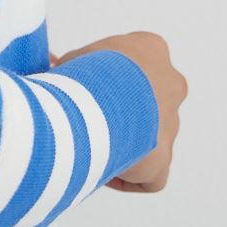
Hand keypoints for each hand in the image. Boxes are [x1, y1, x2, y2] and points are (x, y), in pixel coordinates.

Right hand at [48, 31, 187, 192]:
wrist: (107, 96)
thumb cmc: (89, 69)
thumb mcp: (73, 58)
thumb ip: (72, 69)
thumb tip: (55, 78)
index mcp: (152, 50)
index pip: (133, 64)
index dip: (105, 79)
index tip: (83, 91)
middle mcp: (170, 86)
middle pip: (143, 102)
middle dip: (117, 112)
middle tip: (86, 119)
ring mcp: (170, 125)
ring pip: (146, 138)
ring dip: (121, 142)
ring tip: (88, 144)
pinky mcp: (163, 159)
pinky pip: (148, 174)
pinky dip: (127, 176)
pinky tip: (102, 170)